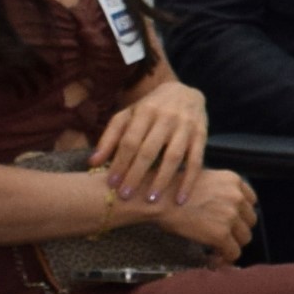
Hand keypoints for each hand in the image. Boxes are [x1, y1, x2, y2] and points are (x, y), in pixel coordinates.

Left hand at [89, 73, 208, 205]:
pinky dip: (188, 181)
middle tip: (126, 196)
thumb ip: (110, 138)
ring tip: (151, 200)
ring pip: (173, 156)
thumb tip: (92, 163)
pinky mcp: (201, 135)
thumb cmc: (151, 109)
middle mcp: (166, 117)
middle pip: (149, 149)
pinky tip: (180, 199)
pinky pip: (196, 161)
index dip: (120, 162)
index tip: (111, 184)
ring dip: (162, 180)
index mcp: (144, 111)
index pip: (130, 140)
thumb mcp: (128, 116)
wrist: (186, 92)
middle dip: (136, 174)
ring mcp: (185, 126)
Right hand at [166, 169, 256, 261]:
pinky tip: (213, 259)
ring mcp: (231, 215)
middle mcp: (236, 196)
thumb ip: (220, 191)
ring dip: (232, 244)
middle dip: (237, 230)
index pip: (251, 201)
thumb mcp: (202, 179)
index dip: (242, 214)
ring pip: (244, 238)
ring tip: (217, 249)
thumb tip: (223, 209)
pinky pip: (233, 253)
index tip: (233, 222)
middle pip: (250, 220)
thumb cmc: (171, 189)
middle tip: (223, 237)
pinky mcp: (221, 234)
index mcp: (233, 180)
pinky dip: (224, 259)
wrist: (158, 199)